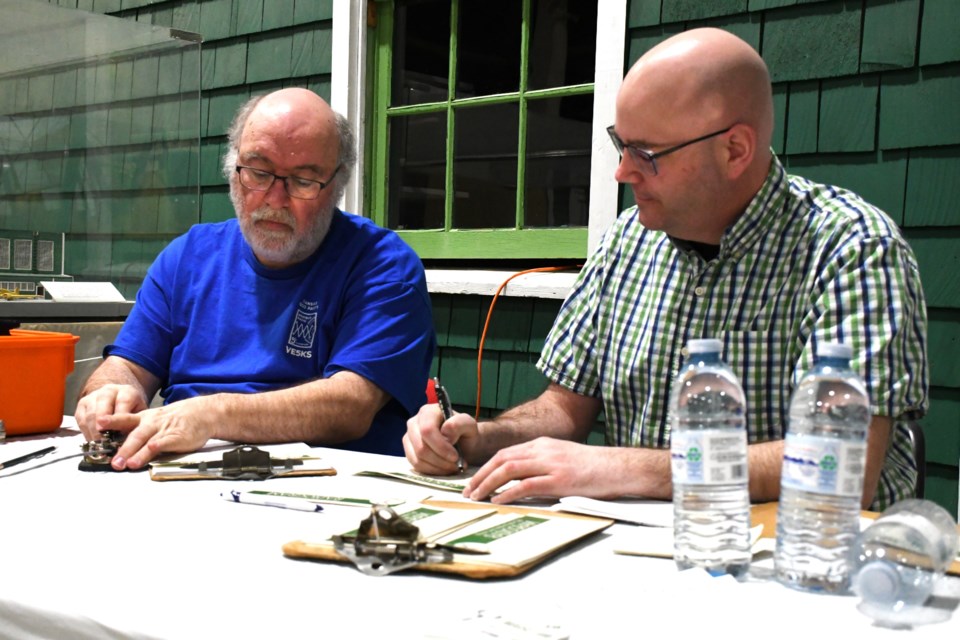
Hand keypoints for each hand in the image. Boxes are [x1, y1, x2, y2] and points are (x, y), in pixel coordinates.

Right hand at [74, 384, 148, 440]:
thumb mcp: (139, 417)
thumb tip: (126, 443)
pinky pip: (81, 419)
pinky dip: (86, 431)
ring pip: (90, 412)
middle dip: (102, 422)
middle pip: (103, 404)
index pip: (123, 402)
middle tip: (103, 438)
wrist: (119, 402)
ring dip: (93, 430)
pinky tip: (92, 441)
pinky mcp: (82, 404)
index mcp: (127, 391)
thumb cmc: (132, 413)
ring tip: (98, 444)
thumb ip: (133, 425)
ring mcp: (93, 396)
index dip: (119, 417)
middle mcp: (109, 391)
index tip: (116, 429)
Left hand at [96, 395, 219, 470]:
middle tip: (110, 460)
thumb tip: (122, 447)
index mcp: (145, 418)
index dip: (111, 422)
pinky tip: (141, 458)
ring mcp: (162, 430)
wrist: (203, 413)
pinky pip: (159, 444)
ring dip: (131, 452)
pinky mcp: (174, 437)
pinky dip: (149, 451)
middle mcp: (151, 423)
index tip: (97, 426)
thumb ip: (140, 432)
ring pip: (143, 440)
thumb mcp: (156, 420)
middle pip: (132, 434)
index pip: (124, 419)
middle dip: (119, 448)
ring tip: (122, 464)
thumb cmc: (179, 419)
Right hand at [403, 403, 477, 474]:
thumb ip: (459, 424)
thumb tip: (445, 434)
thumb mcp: (469, 425)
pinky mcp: (409, 452)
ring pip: (417, 459)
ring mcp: (409, 438)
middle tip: (456, 464)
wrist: (465, 445)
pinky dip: (432, 471)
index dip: (440, 446)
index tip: (455, 456)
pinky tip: (444, 469)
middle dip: (440, 459)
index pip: (427, 430)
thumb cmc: (466, 433)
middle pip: (421, 447)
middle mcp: (414, 423)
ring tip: (453, 467)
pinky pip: (416, 466)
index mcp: (428, 412)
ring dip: (437, 467)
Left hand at [463, 437, 613, 503]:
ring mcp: (550, 464)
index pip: (505, 453)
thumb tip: (518, 480)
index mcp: (541, 444)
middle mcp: (542, 450)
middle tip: (468, 491)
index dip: (486, 467)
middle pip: (502, 459)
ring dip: (488, 484)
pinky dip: (508, 492)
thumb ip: (540, 464)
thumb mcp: (561, 457)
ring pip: (509, 470)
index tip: (474, 481)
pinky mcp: (559, 480)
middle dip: (481, 476)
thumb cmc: (592, 466)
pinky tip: (498, 501)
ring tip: (477, 497)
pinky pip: (527, 485)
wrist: (617, 467)